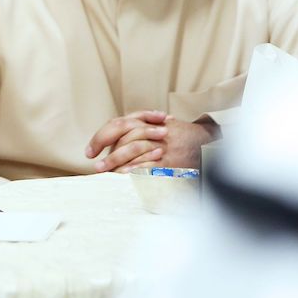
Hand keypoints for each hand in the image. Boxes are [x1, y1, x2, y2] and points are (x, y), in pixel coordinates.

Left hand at [85, 111, 218, 172]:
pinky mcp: (171, 158)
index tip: (90, 152)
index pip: (117, 125)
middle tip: (96, 165)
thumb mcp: (157, 126)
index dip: (101, 137)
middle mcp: (153, 129)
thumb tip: (111, 145)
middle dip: (107, 151)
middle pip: (123, 136)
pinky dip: (136, 170)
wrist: (207, 141)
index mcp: (146, 121)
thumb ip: (136, 132)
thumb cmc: (179, 135)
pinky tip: (125, 176)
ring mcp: (163, 144)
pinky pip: (150, 164)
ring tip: (105, 172)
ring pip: (134, 150)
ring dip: (117, 162)